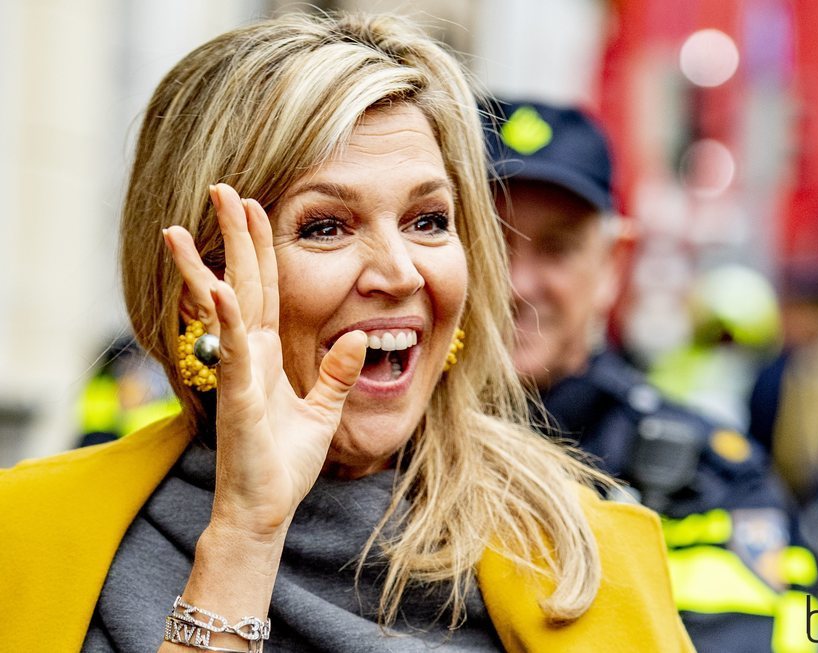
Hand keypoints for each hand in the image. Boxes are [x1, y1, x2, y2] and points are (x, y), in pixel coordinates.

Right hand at [163, 183, 366, 540]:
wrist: (266, 507)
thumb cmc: (286, 463)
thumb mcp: (324, 410)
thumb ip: (339, 373)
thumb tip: (360, 337)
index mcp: (267, 353)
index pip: (265, 288)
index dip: (259, 247)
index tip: (252, 206)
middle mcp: (248, 354)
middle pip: (243, 282)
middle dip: (233, 236)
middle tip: (220, 189)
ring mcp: (238, 372)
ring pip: (225, 306)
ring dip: (206, 264)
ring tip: (180, 224)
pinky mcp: (237, 395)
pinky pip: (232, 350)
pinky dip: (226, 319)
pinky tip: (219, 287)